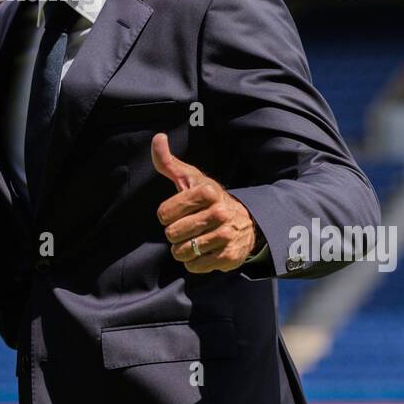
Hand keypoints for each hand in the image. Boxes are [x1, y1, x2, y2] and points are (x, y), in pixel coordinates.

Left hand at [152, 133, 260, 272]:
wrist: (246, 220)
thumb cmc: (208, 198)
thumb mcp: (190, 178)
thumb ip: (168, 161)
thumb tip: (158, 138)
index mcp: (207, 192)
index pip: (165, 213)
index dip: (167, 215)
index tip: (178, 212)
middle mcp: (219, 213)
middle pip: (172, 234)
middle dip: (174, 233)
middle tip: (186, 227)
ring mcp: (225, 235)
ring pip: (182, 252)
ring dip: (182, 249)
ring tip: (193, 239)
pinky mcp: (229, 256)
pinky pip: (195, 266)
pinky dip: (194, 262)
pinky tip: (203, 251)